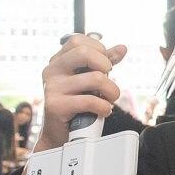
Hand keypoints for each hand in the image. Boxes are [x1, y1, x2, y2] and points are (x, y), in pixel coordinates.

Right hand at [34, 34, 125, 152]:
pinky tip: (102, 111)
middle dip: (106, 66)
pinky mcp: (56, 106)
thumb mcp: (89, 79)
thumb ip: (104, 62)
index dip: (99, 50)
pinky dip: (104, 108)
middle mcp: (52, 70)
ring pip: (95, 78)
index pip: (78, 40)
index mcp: (58, 61)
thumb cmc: (76, 104)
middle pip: (84, 52)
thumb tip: (122, 48)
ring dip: (111, 92)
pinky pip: (91, 101)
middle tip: (107, 80)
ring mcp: (52, 87)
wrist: (61, 133)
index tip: (105, 66)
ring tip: (108, 100)